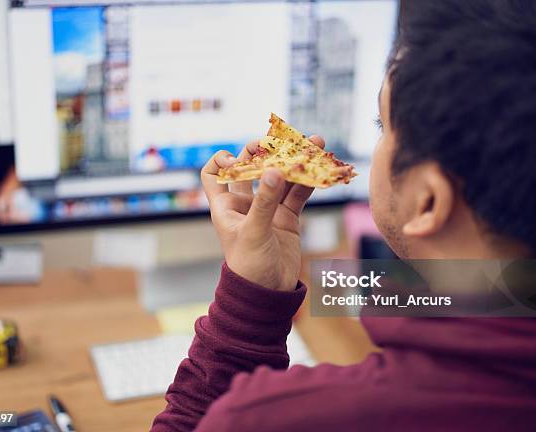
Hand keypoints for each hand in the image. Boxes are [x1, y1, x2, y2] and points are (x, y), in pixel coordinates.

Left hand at [201, 136, 324, 290]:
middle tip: (280, 141)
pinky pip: (299, 193)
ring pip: (281, 178)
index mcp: (226, 205)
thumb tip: (276, 170)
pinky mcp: (288, 217)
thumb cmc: (249, 266)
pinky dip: (309, 181)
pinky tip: (321, 167)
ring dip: (296, 161)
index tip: (236, 159)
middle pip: (251, 167)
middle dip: (265, 152)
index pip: (213, 174)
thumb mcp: (254, 232)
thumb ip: (265, 202)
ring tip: (314, 144)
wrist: (269, 294)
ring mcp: (268, 209)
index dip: (221, 161)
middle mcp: (245, 203)